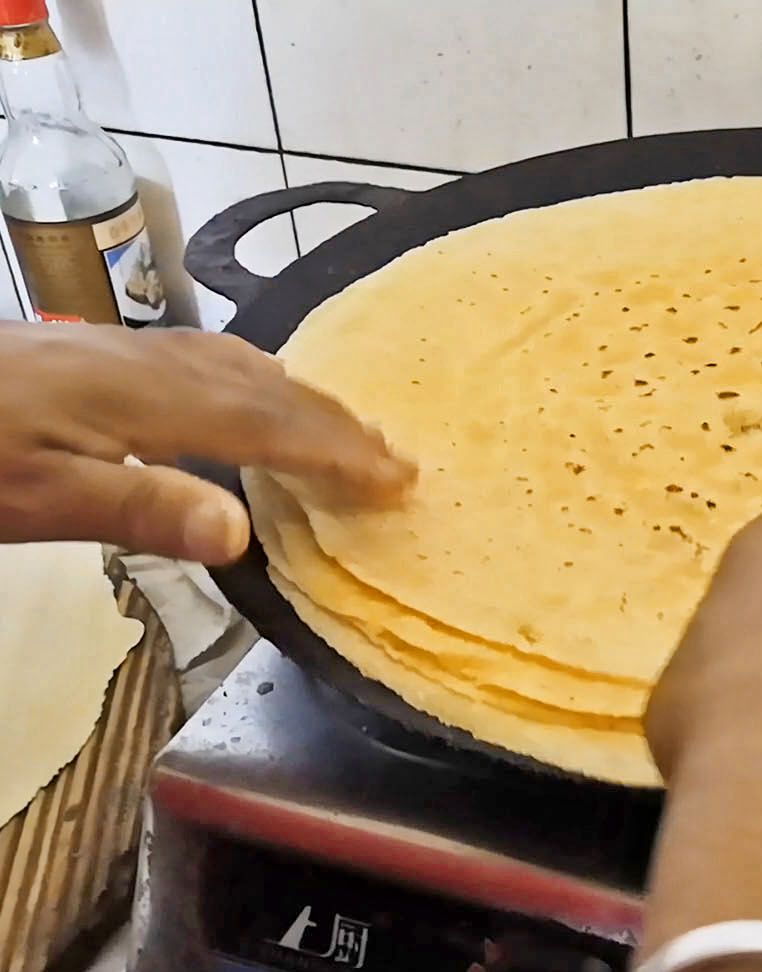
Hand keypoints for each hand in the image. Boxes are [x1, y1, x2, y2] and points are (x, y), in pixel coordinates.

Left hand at [0, 322, 415, 563]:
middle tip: (395, 460)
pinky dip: (256, 380)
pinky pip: (208, 358)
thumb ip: (135, 508)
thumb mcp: (27, 501)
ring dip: (300, 399)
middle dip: (334, 422)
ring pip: (237, 364)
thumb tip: (242, 532)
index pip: (265, 424)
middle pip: (263, 386)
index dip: (336, 452)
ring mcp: (121, 350)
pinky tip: (248, 390)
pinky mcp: (98, 354)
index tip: (397, 481)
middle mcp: (145, 360)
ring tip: (344, 429)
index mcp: (140, 397)